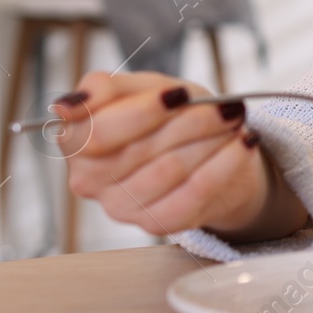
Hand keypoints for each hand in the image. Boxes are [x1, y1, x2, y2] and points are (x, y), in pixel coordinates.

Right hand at [59, 70, 283, 238]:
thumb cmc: (168, 116)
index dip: (142, 112)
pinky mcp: (154, 224)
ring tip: (234, 122)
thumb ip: (106, 88)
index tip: (178, 95)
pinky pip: (194, 193)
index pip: (98, 131)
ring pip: (171, 168)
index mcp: (75, 141)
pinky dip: (224, 164)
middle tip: (225, 107)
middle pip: (141, 148)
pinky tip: (242, 145)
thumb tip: (70, 104)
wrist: (205, 151)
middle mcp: (87, 179)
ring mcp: (118, 207)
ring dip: (212, 140)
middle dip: (190, 122)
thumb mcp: (142, 88)